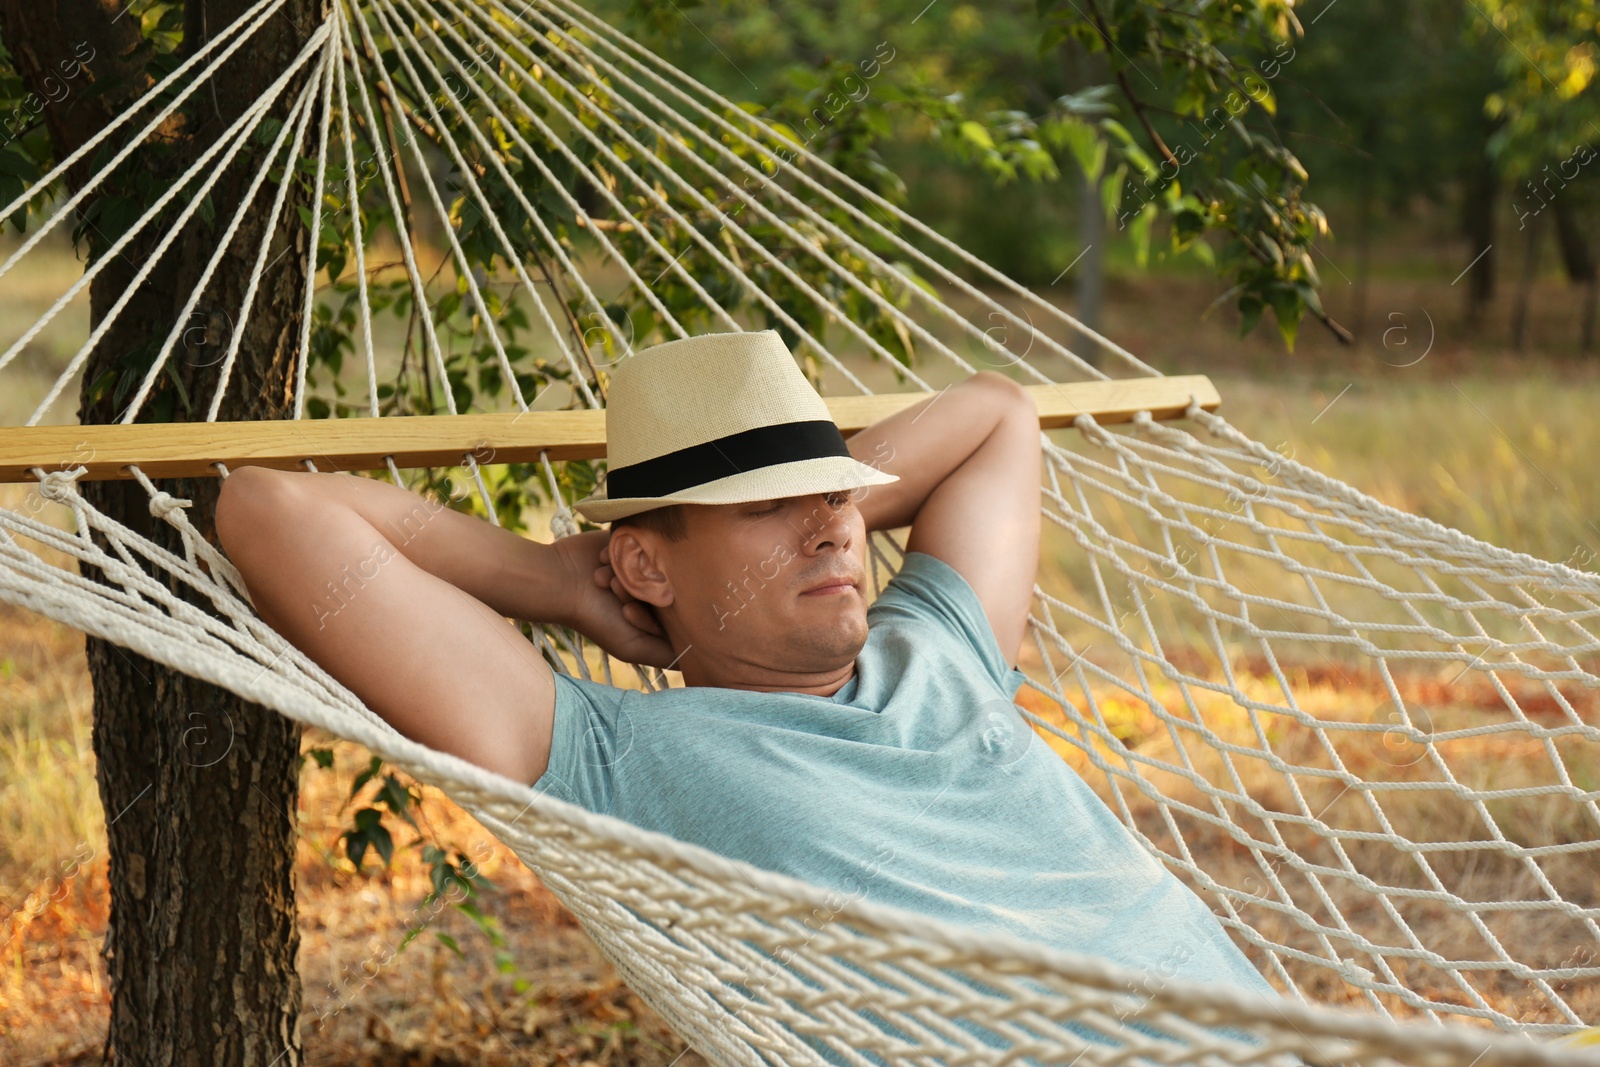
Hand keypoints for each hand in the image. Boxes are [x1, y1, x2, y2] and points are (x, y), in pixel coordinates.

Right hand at [555, 529, 676, 669]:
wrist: (562, 579)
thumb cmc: (595, 618)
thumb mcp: (633, 647)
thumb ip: (667, 654)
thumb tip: (702, 658)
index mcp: (658, 610)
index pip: (677, 610)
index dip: (653, 612)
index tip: (627, 612)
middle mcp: (654, 584)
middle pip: (670, 585)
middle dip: (642, 590)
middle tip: (616, 594)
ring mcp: (645, 560)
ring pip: (657, 562)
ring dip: (629, 571)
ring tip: (605, 579)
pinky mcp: (635, 538)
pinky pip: (646, 540)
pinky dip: (623, 552)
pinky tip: (602, 560)